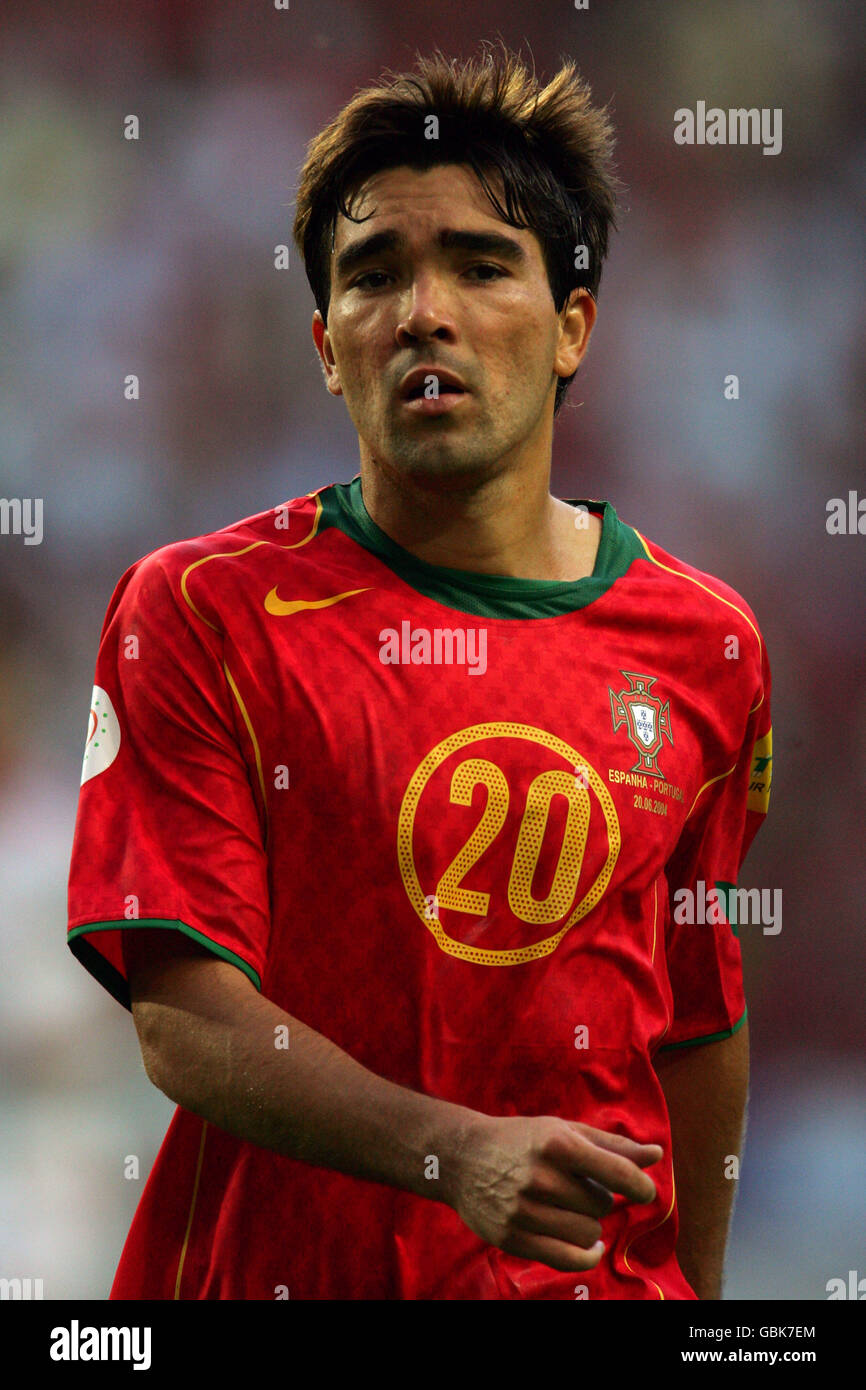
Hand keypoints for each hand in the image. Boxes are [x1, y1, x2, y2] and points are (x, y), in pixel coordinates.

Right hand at [446, 1113, 662, 1271]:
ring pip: (588, 1233)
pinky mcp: (513, 1237)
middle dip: (598, 1198)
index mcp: (557, 1143)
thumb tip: (658, 1154)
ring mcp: (524, 1210)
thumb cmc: (523, 1140)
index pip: (617, 1172)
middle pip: (602, 1205)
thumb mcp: (564, 1131)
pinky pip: (569, 1259)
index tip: (645, 1192)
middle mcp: (541, 1176)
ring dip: (587, 1224)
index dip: (640, 1186)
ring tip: (567, 1208)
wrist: (462, 1157)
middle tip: (575, 1187)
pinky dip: (586, 1255)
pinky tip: (588, 1245)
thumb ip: (611, 1146)